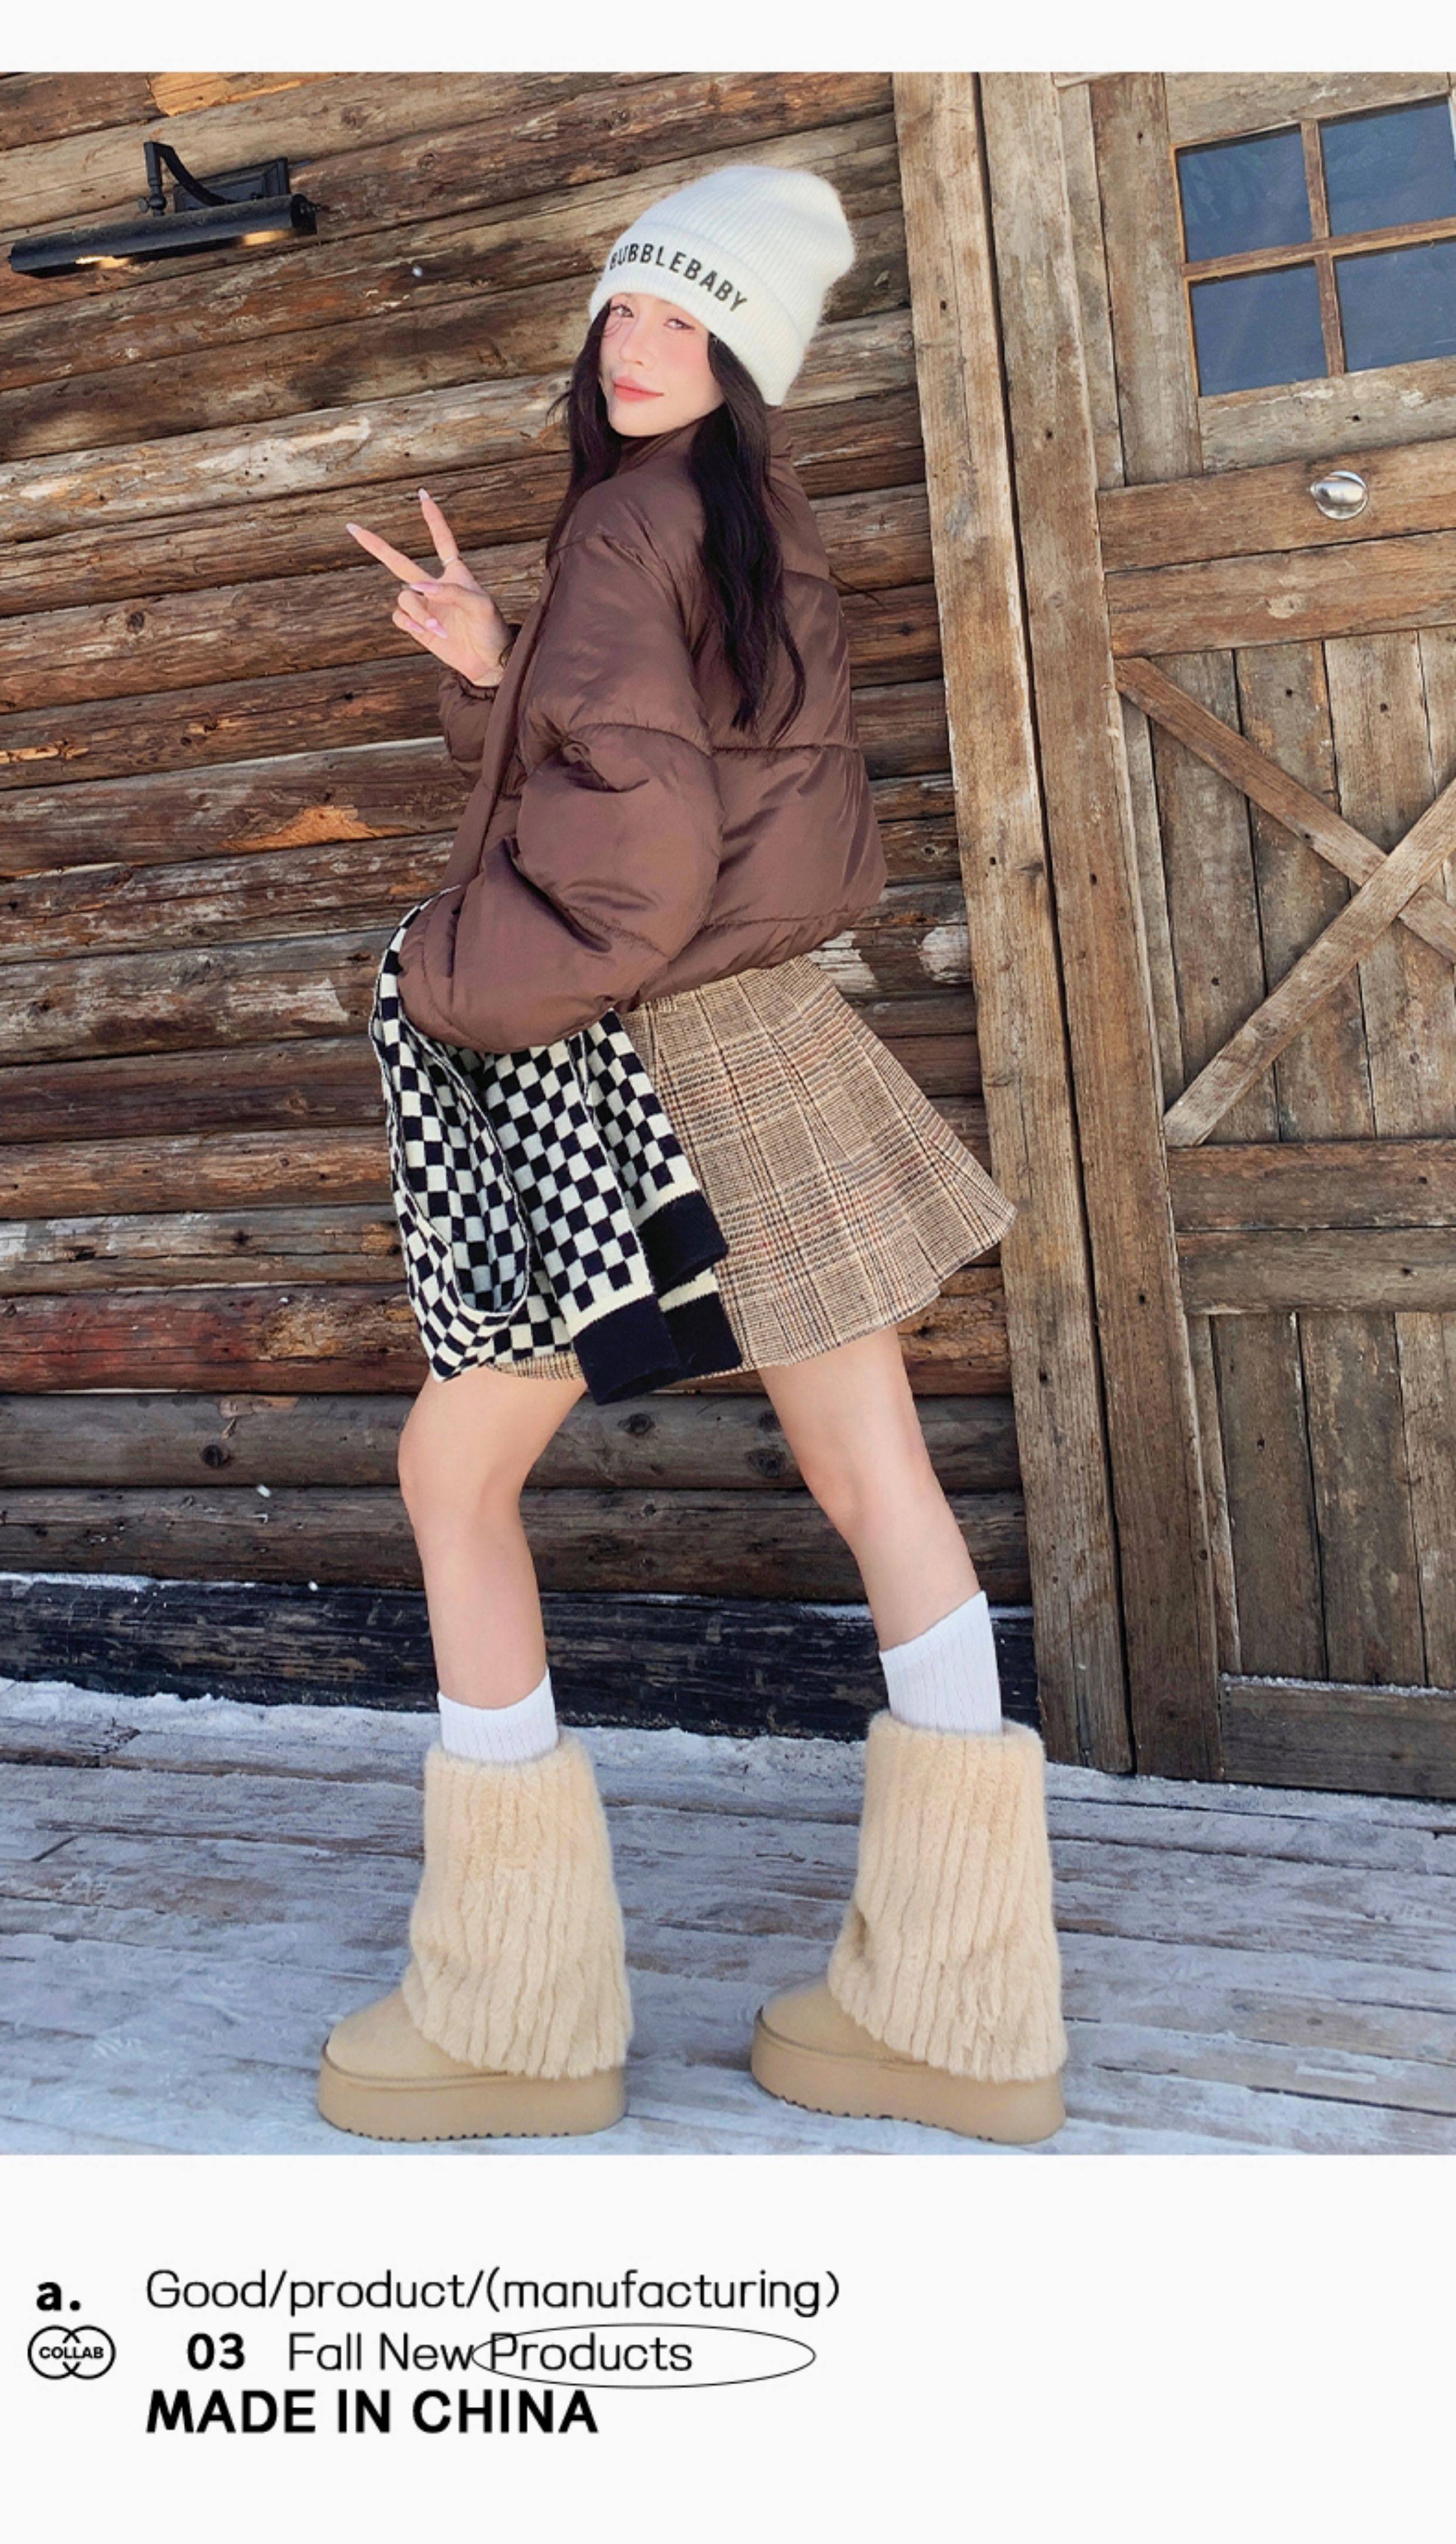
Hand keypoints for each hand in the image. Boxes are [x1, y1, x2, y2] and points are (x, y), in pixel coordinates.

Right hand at [345, 490, 513, 685]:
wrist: (489, 663)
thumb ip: (452, 591)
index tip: (423, 494)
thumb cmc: (491, 630)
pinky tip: (425, 632)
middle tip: (352, 527)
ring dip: (420, 613)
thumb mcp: (481, 606)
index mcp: (455, 572)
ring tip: (441, 629)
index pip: (441, 540)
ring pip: (404, 598)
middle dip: (376, 545)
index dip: (433, 518)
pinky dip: (410, 623)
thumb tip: (418, 587)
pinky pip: (400, 617)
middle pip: (399, 561)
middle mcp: (435, 586)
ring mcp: (424, 606)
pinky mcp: (418, 627)